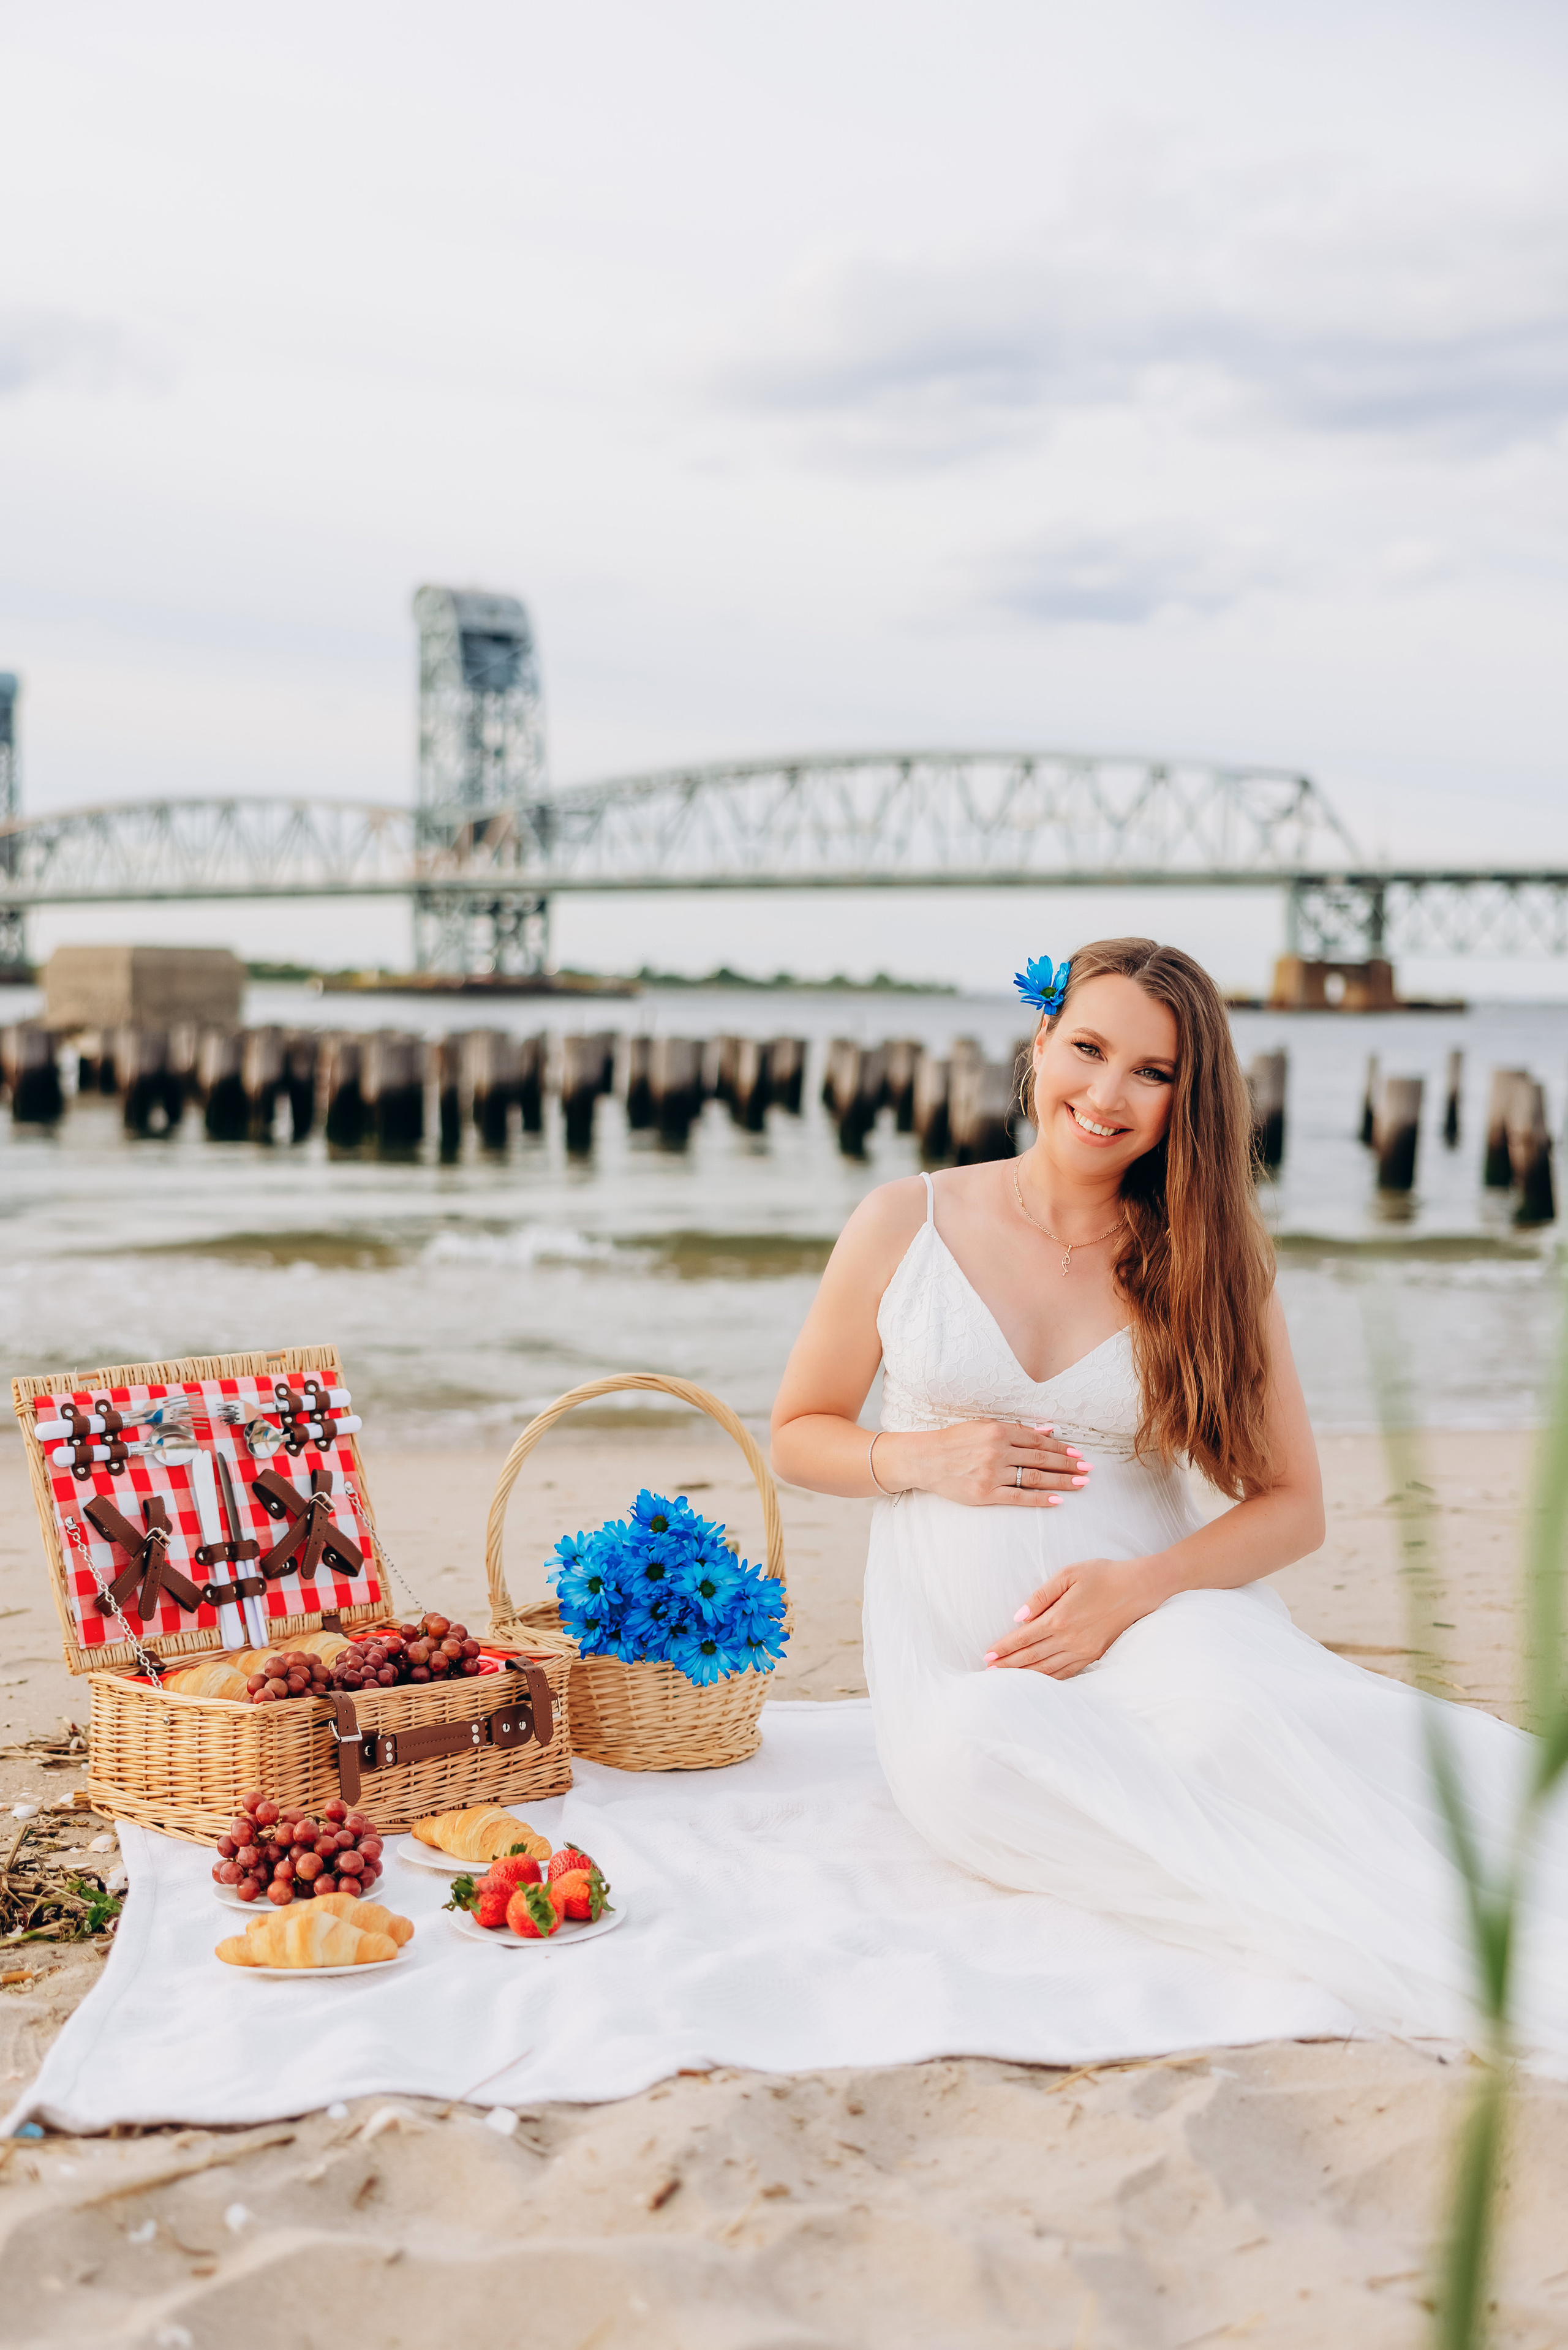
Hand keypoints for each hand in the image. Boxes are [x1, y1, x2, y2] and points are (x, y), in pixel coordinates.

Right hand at [899, 1419, 1089, 1508]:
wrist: (926, 1459)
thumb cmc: (954, 1441)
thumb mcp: (983, 1426)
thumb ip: (1015, 1429)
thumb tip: (1048, 1430)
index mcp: (998, 1431)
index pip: (1037, 1440)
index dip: (1061, 1447)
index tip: (1078, 1453)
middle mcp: (997, 1451)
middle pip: (1042, 1458)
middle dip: (1068, 1464)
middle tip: (1087, 1469)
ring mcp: (992, 1473)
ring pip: (1035, 1477)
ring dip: (1061, 1481)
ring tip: (1080, 1483)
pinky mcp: (986, 1494)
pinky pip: (1019, 1497)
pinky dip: (1040, 1499)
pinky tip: (1057, 1500)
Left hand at [985, 1558, 1158, 1676]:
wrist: (1138, 1588)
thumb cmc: (1102, 1576)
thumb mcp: (1068, 1574)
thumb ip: (1041, 1596)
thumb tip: (1019, 1617)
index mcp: (1060, 1618)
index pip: (1023, 1638)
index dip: (1004, 1648)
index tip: (987, 1656)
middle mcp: (1070, 1639)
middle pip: (1031, 1656)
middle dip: (1008, 1665)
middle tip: (989, 1672)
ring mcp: (1083, 1650)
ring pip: (1047, 1668)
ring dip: (1024, 1675)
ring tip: (1006, 1679)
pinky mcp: (1094, 1655)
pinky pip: (1066, 1672)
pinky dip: (1048, 1678)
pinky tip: (1037, 1680)